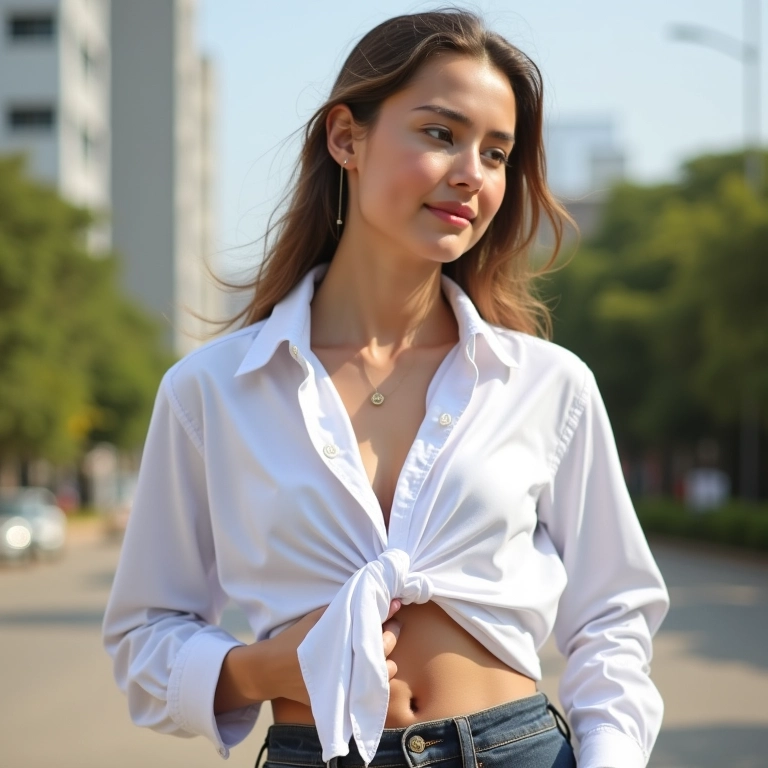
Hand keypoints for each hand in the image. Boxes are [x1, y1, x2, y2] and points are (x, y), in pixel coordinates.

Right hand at [262, 599, 402, 705]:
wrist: (273, 670)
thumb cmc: (295, 639)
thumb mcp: (318, 618)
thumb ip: (343, 609)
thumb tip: (368, 594)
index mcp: (344, 647)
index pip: (376, 631)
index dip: (389, 616)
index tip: (396, 604)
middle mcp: (350, 670)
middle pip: (385, 652)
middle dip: (392, 634)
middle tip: (394, 623)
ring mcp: (349, 689)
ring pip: (383, 676)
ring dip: (387, 659)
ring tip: (384, 645)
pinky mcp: (345, 702)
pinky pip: (370, 691)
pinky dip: (376, 678)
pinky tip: (373, 665)